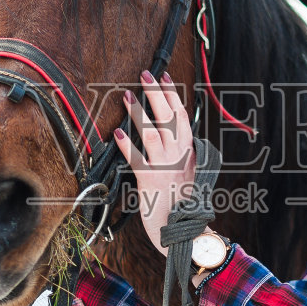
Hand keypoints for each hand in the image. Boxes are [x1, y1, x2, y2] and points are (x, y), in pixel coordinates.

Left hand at [112, 70, 195, 257]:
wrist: (184, 232)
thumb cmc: (183, 205)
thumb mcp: (188, 174)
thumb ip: (183, 153)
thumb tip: (176, 134)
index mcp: (189, 152)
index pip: (182, 116)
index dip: (172, 94)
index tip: (164, 77)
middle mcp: (179, 156)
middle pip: (169, 118)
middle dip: (157, 93)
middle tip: (145, 74)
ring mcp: (166, 168)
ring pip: (153, 134)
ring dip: (139, 113)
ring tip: (127, 96)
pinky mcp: (151, 181)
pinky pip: (137, 159)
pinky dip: (127, 145)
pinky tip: (117, 133)